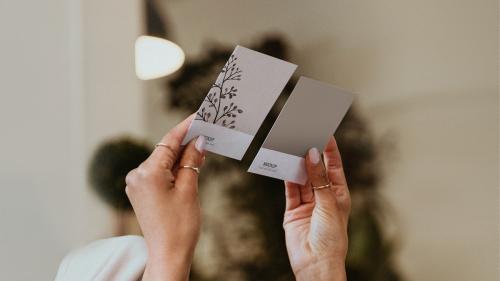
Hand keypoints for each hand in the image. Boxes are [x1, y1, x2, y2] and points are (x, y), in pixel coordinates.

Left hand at [125, 114, 205, 280]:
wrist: (168, 254)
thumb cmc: (179, 226)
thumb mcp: (189, 190)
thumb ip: (191, 161)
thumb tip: (197, 141)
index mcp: (148, 173)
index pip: (169, 141)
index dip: (186, 127)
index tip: (198, 116)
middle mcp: (137, 175)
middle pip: (165, 150)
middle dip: (186, 144)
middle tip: (206, 135)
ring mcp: (136, 184)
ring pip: (162, 161)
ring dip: (181, 157)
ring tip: (201, 155)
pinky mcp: (140, 191)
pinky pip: (158, 172)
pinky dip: (173, 168)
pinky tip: (188, 167)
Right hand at [283, 137, 350, 280]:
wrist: (316, 263)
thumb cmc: (332, 238)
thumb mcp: (329, 204)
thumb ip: (318, 179)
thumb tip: (312, 154)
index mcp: (339, 194)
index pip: (334, 166)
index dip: (329, 150)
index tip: (324, 132)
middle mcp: (323, 197)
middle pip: (316, 170)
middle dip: (310, 154)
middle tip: (303, 135)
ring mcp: (307, 203)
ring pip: (301, 178)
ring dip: (297, 163)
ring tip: (292, 146)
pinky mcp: (292, 210)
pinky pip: (290, 189)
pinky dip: (287, 177)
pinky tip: (284, 164)